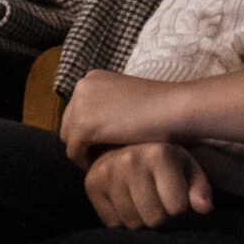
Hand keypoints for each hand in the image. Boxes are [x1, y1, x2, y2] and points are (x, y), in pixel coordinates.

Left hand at [61, 69, 184, 163]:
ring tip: (107, 162)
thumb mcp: (128, 101)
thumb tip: (96, 132)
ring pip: (69, 139)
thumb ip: (109, 109)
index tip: (107, 146)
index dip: (90, 132)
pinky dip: (88, 162)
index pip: (77, 112)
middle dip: (84, 142)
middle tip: (105, 157)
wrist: (175, 108)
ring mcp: (80, 105)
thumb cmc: (162, 107)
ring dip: (86, 152)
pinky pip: (74, 153)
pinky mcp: (83, 126)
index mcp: (92, 78)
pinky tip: (108, 165)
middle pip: (69, 125)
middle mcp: (82, 86)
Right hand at [84, 142, 212, 228]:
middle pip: (154, 219)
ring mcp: (107, 171)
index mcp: (159, 154)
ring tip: (143, 201)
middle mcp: (130, 160)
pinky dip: (122, 219)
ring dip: (141, 219)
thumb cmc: (165, 162)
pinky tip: (126, 201)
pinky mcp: (91, 183)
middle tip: (160, 202)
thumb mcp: (188, 168)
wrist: (127, 145)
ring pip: (132, 223)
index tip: (178, 199)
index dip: (181, 210)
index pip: (176, 208)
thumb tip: (204, 208)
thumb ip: (200, 188)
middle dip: (161, 217)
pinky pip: (112, 223)